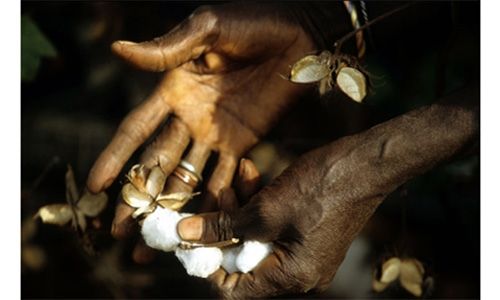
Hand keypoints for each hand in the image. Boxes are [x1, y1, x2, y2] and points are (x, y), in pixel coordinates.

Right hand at [86, 3, 314, 258]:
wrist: (300, 35)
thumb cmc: (253, 22)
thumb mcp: (208, 28)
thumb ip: (167, 48)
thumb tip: (117, 49)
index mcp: (173, 90)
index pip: (137, 130)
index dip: (115, 157)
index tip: (95, 187)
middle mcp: (188, 117)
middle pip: (156, 163)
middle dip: (137, 197)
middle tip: (119, 231)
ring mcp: (214, 134)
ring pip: (186, 177)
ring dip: (171, 208)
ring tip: (155, 240)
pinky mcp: (242, 143)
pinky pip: (225, 177)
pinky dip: (214, 201)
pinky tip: (201, 228)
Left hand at [177, 85, 477, 297]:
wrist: (367, 163)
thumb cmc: (322, 187)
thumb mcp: (265, 208)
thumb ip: (223, 226)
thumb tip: (183, 235)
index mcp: (292, 277)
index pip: (235, 289)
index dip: (209, 263)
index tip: (192, 235)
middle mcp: (300, 273)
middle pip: (244, 259)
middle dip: (225, 225)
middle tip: (216, 195)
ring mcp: (306, 252)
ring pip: (258, 237)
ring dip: (242, 207)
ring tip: (235, 176)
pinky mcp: (310, 232)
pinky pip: (276, 225)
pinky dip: (261, 203)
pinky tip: (251, 173)